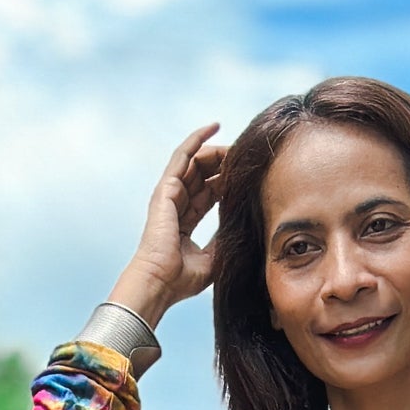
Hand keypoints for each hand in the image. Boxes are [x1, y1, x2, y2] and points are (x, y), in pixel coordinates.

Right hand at [109, 124, 227, 326]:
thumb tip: (243, 223)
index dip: (228, 182)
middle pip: (204, 175)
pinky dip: (197, 139)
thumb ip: (225, 238)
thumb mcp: (214, 257)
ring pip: (196, 162)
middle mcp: (176, 204)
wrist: (161, 282)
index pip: (209, 193)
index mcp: (185, 221)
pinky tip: (214, 127)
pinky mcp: (166, 188)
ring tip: (238, 146)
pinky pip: (183, 156)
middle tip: (247, 157)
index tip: (248, 175)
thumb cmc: (182, 279)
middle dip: (226, 164)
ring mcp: (170, 194)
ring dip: (217, 151)